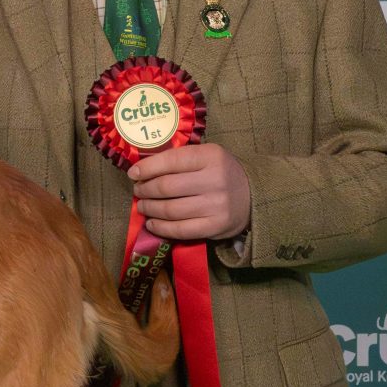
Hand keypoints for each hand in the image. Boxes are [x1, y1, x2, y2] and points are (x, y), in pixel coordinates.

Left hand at [128, 142, 251, 241]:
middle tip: (138, 191)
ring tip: (142, 206)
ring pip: (170, 209)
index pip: (171, 160)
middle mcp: (215, 180)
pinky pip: (180, 230)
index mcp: (211, 156)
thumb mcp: (206, 157)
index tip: (133, 173)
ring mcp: (216, 206)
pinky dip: (160, 228)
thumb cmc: (220, 173)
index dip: (147, 168)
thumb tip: (141, 169)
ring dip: (149, 208)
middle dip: (145, 190)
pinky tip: (152, 223)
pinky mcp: (215, 227)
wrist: (253, 197)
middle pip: (166, 187)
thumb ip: (179, 160)